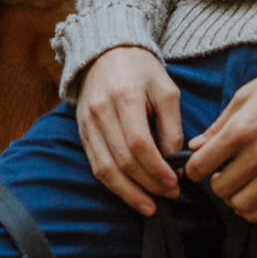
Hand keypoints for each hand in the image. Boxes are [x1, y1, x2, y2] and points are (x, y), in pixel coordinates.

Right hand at [75, 46, 183, 215]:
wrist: (106, 52)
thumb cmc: (141, 70)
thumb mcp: (166, 90)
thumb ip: (171, 127)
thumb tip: (173, 162)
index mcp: (124, 97)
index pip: (139, 144)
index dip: (156, 169)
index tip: (174, 183)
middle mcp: (101, 111)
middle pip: (122, 160)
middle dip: (147, 184)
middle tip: (169, 195)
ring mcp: (87, 123)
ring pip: (105, 169)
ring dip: (128, 192)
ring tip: (150, 206)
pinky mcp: (82, 131)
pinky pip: (95, 165)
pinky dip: (113, 184)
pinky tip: (130, 194)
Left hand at [184, 73, 256, 221]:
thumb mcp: (242, 98)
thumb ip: (217, 126)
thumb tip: (195, 147)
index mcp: (241, 130)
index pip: (202, 164)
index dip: (191, 170)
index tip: (194, 168)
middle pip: (221, 188)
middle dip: (213, 183)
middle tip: (217, 174)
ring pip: (242, 204)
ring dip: (232, 199)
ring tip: (234, 186)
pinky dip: (254, 211)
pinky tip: (249, 199)